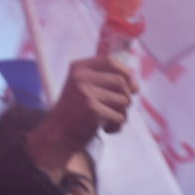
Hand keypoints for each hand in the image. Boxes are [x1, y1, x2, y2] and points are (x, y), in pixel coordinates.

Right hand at [26, 55, 137, 171]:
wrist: (59, 133)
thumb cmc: (77, 111)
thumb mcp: (86, 87)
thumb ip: (108, 81)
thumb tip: (135, 84)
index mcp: (79, 67)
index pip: (111, 61)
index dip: (126, 73)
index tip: (130, 86)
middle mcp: (81, 76)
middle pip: (121, 82)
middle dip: (126, 97)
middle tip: (118, 108)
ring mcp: (85, 92)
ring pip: (123, 100)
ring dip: (122, 114)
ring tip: (109, 119)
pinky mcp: (91, 109)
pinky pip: (119, 116)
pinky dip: (117, 126)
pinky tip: (105, 128)